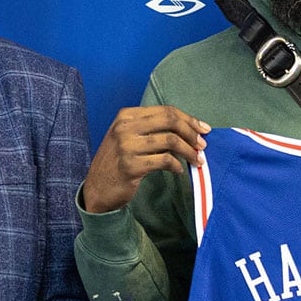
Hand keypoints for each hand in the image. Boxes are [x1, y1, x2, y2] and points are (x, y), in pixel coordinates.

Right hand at [83, 106, 210, 213]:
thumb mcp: (128, 137)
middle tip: (203, 145)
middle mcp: (125, 127)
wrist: (97, 189)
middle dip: (191, 132)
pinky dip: (176, 166)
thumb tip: (188, 128)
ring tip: (196, 160)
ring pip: (170, 141)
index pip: (165, 111)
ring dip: (189, 151)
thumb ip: (151, 129)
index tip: (203, 129)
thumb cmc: (118, 162)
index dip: (188, 119)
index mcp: (126, 116)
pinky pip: (164, 161)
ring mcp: (126, 146)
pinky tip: (178, 170)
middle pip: (170, 121)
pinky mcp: (130, 166)